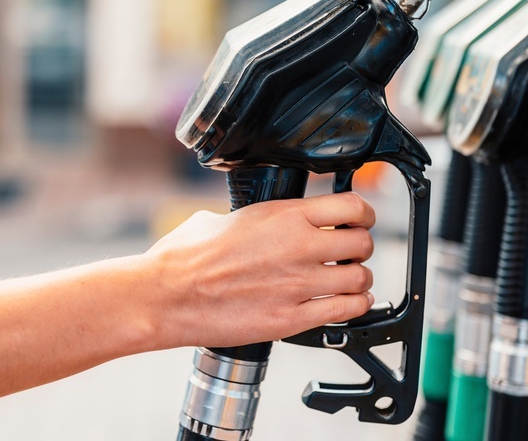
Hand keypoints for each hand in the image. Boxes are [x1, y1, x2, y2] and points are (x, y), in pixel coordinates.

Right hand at [145, 191, 376, 347]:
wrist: (165, 296)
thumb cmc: (182, 258)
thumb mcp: (219, 218)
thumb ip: (252, 220)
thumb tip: (255, 223)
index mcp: (283, 216)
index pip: (351, 206)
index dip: (361, 214)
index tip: (358, 220)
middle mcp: (298, 247)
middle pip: (362, 243)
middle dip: (360, 248)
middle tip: (350, 253)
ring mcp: (298, 285)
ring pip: (360, 279)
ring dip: (359, 279)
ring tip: (348, 280)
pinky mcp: (291, 319)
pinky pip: (345, 311)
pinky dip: (353, 307)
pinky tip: (346, 303)